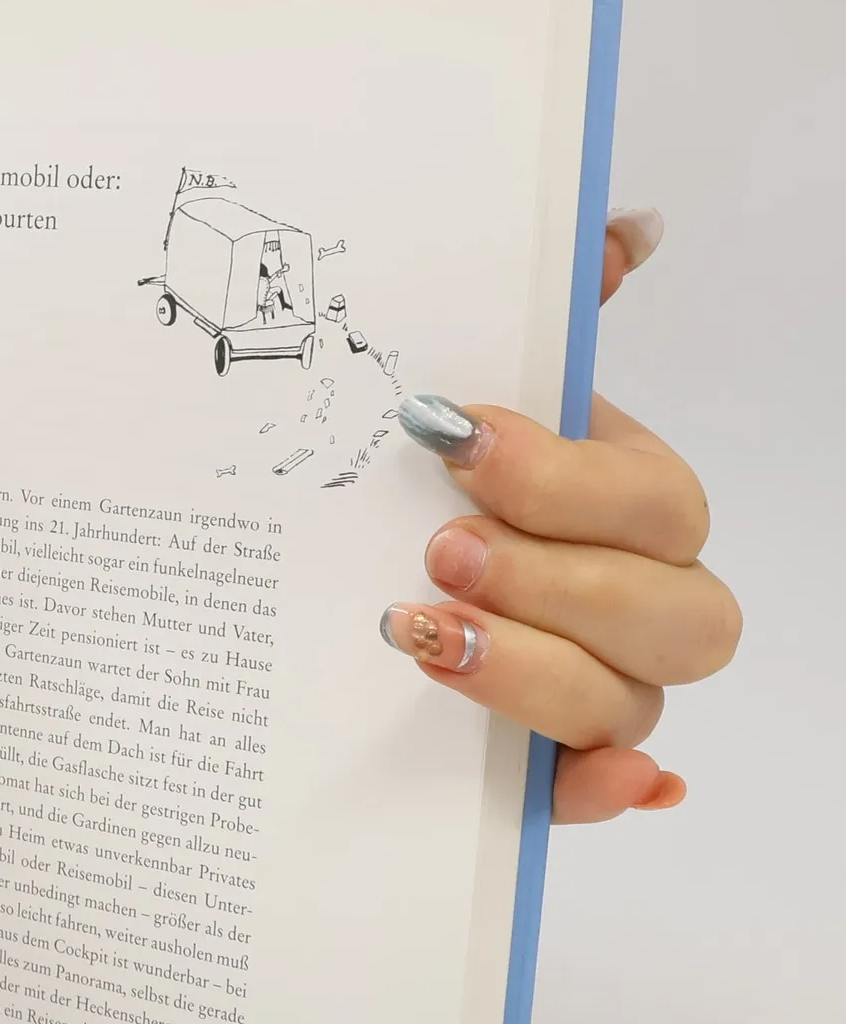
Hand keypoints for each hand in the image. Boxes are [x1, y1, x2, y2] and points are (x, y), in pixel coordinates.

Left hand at [381, 209, 741, 822]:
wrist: (352, 577)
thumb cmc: (429, 488)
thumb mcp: (464, 400)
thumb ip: (546, 319)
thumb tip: (625, 229)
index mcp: (628, 505)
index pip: (652, 500)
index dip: (559, 475)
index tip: (449, 440)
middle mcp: (640, 603)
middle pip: (671, 613)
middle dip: (553, 580)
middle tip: (438, 552)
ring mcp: (604, 690)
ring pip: (626, 705)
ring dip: (532, 673)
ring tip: (416, 635)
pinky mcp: (552, 769)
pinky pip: (598, 793)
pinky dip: (600, 790)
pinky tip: (577, 779)